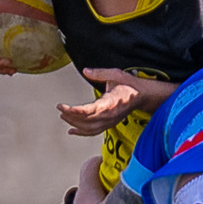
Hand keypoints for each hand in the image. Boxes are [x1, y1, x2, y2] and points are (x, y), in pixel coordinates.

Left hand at [56, 68, 175, 135]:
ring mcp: (110, 122)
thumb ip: (99, 73)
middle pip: (86, 121)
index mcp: (110, 103)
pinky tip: (72, 130)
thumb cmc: (129, 85)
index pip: (89, 110)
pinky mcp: (109, 124)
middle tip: (60, 108)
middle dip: (70, 116)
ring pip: (89, 128)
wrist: (142, 96)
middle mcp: (109, 116)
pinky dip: (82, 132)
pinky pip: (94, 132)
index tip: (62, 106)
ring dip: (74, 124)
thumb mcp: (115, 74)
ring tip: (63, 117)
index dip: (73, 111)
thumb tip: (86, 71)